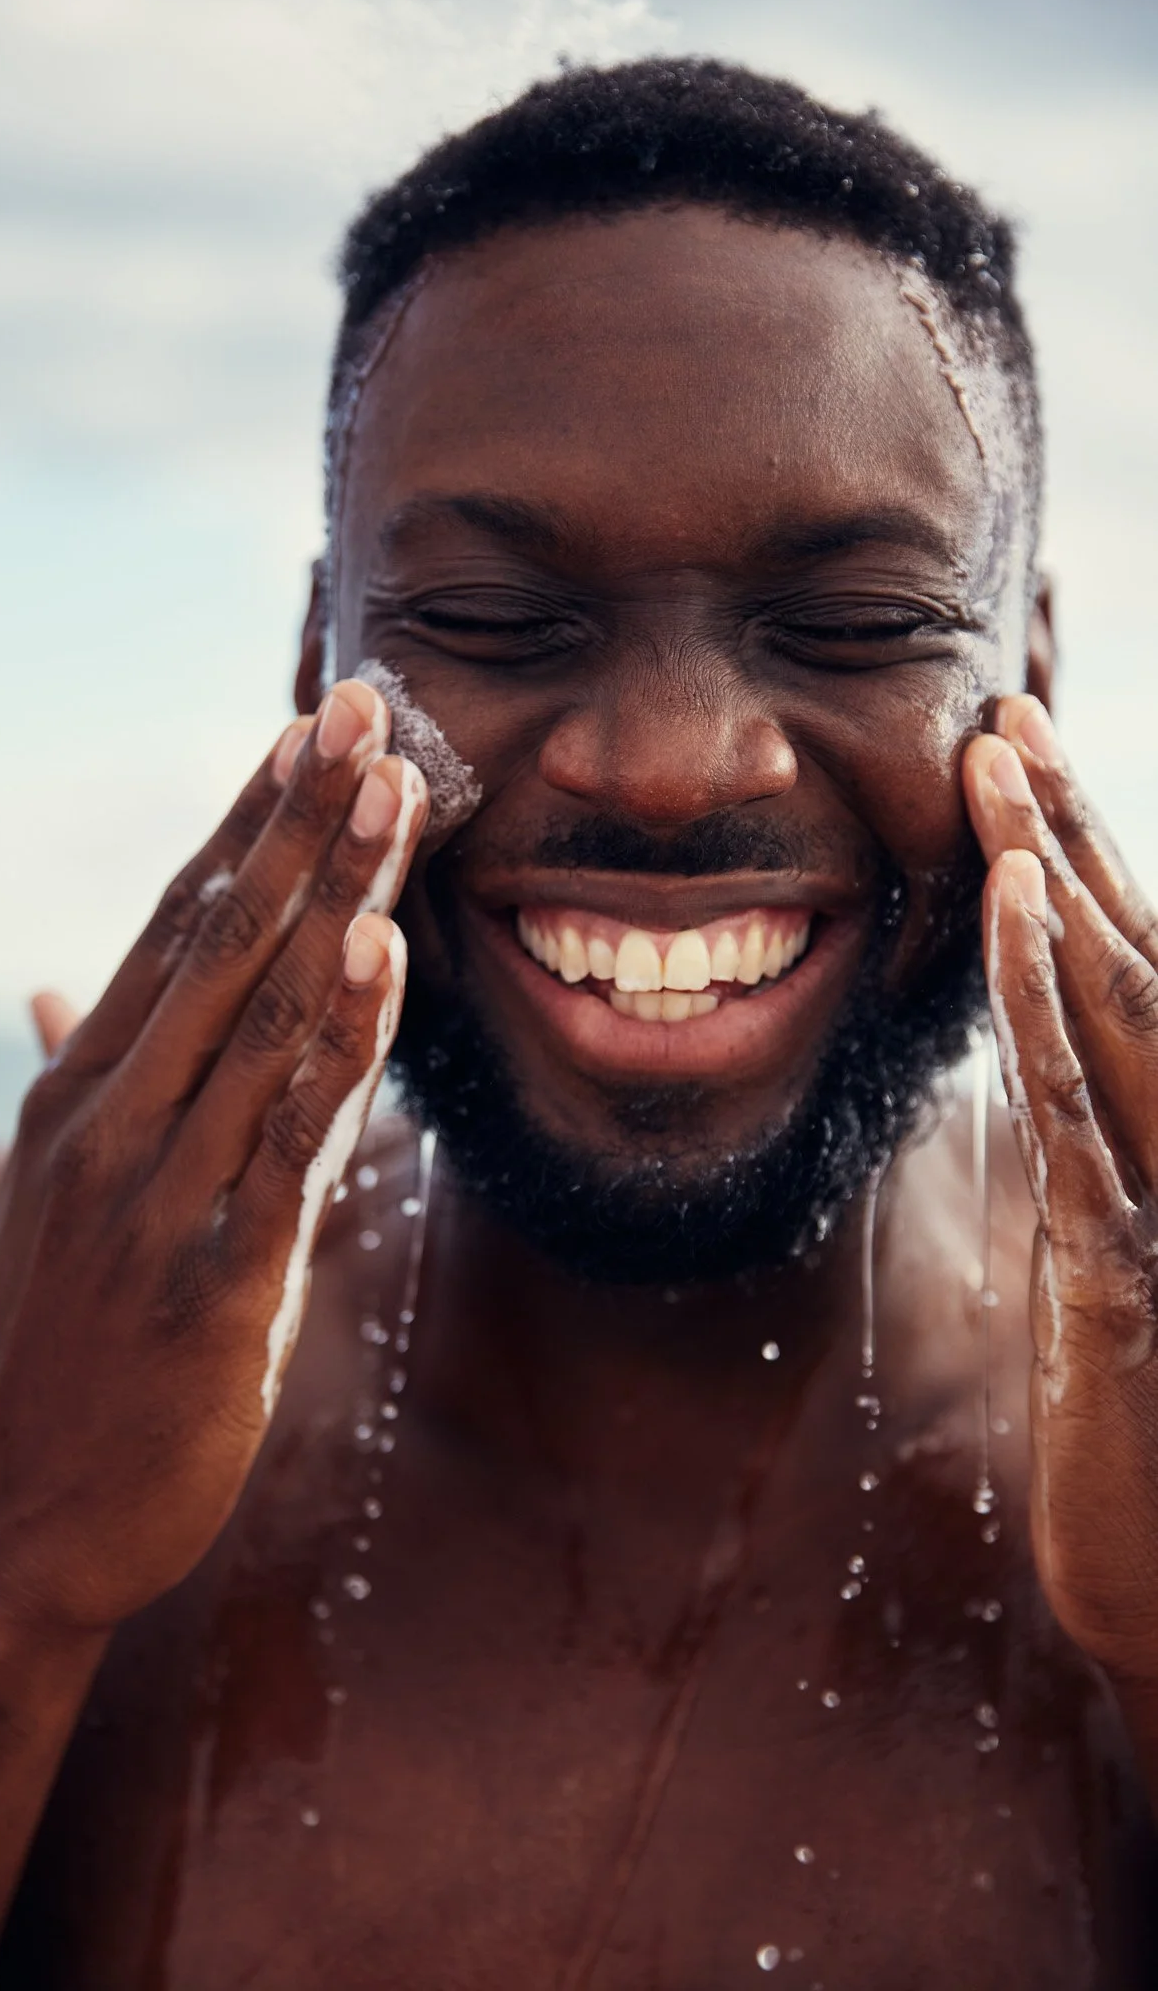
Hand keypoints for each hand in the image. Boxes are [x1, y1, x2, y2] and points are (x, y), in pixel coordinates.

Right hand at [0, 678, 427, 1636]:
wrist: (23, 1524)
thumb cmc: (61, 1354)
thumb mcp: (55, 1200)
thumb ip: (85, 1080)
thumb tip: (62, 988)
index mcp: (77, 1091)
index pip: (174, 925)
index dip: (247, 824)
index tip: (306, 735)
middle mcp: (108, 1120)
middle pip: (219, 938)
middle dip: (299, 817)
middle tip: (369, 714)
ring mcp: (153, 1193)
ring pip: (257, 1010)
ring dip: (336, 889)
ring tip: (396, 789)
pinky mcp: (211, 1277)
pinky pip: (286, 1134)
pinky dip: (336, 1036)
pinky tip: (379, 952)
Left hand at [964, 697, 1157, 1682]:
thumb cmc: (1141, 1431)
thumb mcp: (1105, 1276)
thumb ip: (1087, 1169)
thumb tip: (1048, 1086)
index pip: (1121, 974)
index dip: (1075, 859)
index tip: (1016, 756)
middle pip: (1120, 958)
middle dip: (1063, 830)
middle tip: (1003, 711)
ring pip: (1107, 1005)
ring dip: (1050, 876)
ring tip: (1001, 765)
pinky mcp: (1127, 1265)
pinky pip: (1077, 1107)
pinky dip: (1045, 1002)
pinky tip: (1014, 913)